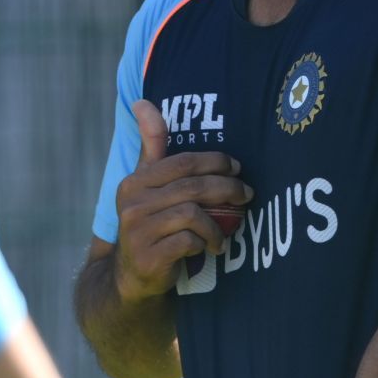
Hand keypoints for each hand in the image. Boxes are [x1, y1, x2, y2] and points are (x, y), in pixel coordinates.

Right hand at [113, 99, 250, 302]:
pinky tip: (210, 247)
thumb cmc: (150, 223)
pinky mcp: (148, 256)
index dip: (215, 162)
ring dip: (218, 223)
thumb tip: (143, 101)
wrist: (131, 276)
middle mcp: (131, 203)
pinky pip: (188, 241)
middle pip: (192, 187)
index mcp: (135, 181)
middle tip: (246, 194)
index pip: (181, 162)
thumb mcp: (148, 184)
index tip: (238, 167)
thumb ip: (152, 145)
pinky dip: (205, 242)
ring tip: (228, 230)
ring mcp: (137, 231)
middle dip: (226, 188)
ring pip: (192, 214)